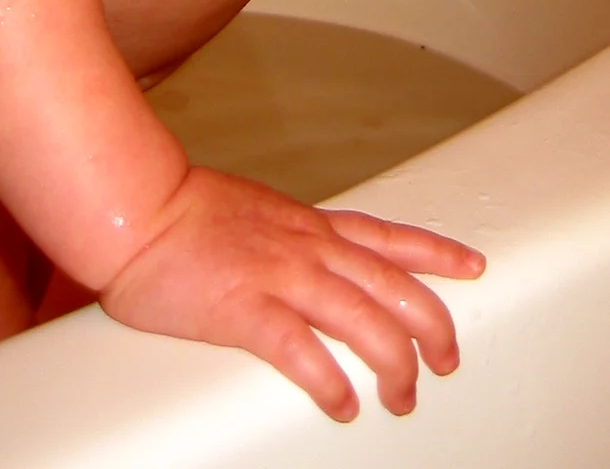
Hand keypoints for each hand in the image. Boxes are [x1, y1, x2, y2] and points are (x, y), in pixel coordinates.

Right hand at [98, 165, 484, 419]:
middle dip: (431, 326)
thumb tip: (308, 263)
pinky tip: (344, 404)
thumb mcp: (256, 214)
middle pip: (392, 286)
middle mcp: (307, 247)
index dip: (436, 253)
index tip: (473, 265)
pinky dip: (330, 380)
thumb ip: (288, 239)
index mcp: (309, 225)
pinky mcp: (245, 308)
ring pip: (362, 319)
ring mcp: (280, 275)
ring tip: (404, 397)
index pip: (388, 237)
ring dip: (393, 363)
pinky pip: (301, 350)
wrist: (136, 206)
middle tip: (448, 361)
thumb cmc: (184, 212)